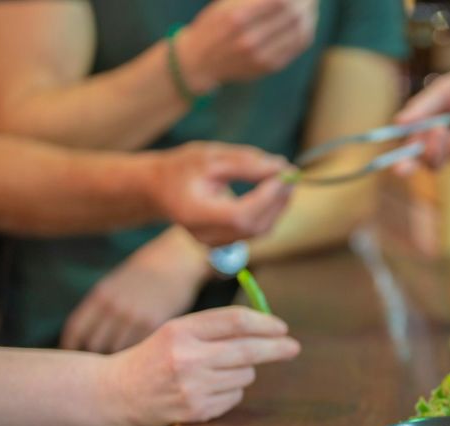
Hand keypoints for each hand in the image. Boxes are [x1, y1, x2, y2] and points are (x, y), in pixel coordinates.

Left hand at [61, 228, 209, 353]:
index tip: (73, 356)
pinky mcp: (155, 325)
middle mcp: (114, 308)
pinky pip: (139, 348)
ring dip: (118, 360)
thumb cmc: (145, 274)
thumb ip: (100, 309)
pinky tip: (141, 358)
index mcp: (100, 296)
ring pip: (117, 350)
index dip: (70, 347)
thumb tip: (87, 339)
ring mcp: (135, 317)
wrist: (177, 260)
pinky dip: (138, 356)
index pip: (75, 330)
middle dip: (95, 355)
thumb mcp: (115, 284)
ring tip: (121, 366)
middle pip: (94, 345)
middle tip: (99, 365)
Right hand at [104, 306, 298, 425]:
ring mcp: (192, 387)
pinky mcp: (196, 411)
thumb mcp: (176, 331)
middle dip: (277, 348)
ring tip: (216, 372)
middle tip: (293, 347)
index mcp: (182, 330)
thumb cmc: (153, 358)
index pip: (236, 322)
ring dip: (243, 372)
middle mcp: (187, 358)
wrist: (116, 393)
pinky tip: (207, 390)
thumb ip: (215, 327)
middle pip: (249, 350)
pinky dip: (230, 392)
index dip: (265, 323)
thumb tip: (266, 328)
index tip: (282, 327)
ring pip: (245, 376)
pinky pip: (234, 398)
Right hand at [146, 142, 294, 245]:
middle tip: (292, 174)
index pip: (240, 214)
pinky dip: (270, 212)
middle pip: (254, 226)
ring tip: (285, 179)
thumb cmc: (181, 169)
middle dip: (278, 200)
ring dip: (278, 206)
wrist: (158, 190)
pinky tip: (275, 192)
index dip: (267, 197)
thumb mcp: (209, 157)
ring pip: (259, 230)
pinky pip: (255, 231)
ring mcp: (216, 244)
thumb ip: (245, 163)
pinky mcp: (225, 243)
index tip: (283, 174)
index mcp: (196, 214)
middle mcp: (206, 235)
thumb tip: (281, 167)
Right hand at [177, 0, 317, 93]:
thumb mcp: (226, 4)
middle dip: (306, 2)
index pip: (279, 0)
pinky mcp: (269, 66)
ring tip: (311, 6)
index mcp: (236, 17)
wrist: (201, 61)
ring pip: (299, 31)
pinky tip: (307, 21)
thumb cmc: (214, 24)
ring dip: (310, 15)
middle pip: (292, 15)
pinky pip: (296, 47)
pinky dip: (306, 31)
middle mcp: (249, 39)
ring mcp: (260, 56)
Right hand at [393, 63, 449, 174]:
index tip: (399, 169)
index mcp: (431, 133)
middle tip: (438, 128)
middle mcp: (447, 148)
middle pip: (432, 164)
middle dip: (433, 147)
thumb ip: (423, 107)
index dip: (404, 165)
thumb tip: (398, 122)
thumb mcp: (445, 90)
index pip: (413, 155)